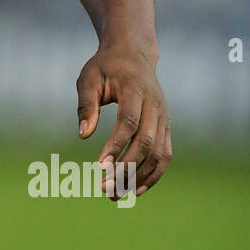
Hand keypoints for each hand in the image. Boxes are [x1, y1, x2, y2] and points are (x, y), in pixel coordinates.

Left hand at [76, 46, 172, 196]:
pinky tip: (135, 190)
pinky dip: (153, 175)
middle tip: (104, 188)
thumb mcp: (89, 78)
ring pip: (157, 153)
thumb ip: (86, 105)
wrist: (134, 54)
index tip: (99, 166)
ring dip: (138, 177)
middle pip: (145, 142)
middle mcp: (155, 104)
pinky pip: (164, 155)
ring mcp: (164, 117)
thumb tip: (83, 135)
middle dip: (126, 168)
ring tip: (115, 194)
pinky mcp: (166, 127)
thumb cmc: (106, 67)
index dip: (115, 145)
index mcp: (135, 89)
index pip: (128, 121)